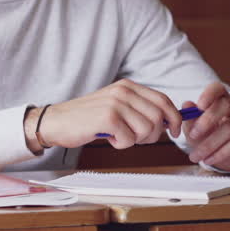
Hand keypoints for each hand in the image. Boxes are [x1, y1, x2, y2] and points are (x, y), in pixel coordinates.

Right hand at [34, 79, 183, 150]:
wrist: (55, 122)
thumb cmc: (85, 118)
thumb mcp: (114, 105)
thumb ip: (139, 108)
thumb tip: (169, 120)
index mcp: (127, 86)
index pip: (163, 100)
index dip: (174, 118)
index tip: (174, 131)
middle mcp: (123, 91)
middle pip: (159, 117)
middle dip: (153, 134)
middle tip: (136, 138)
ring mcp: (115, 104)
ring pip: (147, 130)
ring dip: (135, 140)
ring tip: (118, 136)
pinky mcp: (107, 118)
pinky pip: (129, 139)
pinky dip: (120, 144)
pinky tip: (108, 138)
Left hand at [181, 82, 229, 170]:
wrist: (222, 153)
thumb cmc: (205, 134)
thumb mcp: (193, 126)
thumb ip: (190, 116)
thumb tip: (187, 104)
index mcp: (220, 97)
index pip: (218, 88)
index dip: (209, 94)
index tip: (198, 106)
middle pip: (225, 105)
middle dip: (206, 121)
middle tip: (192, 136)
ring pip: (229, 128)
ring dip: (209, 144)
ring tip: (195, 156)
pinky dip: (220, 153)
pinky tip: (208, 160)